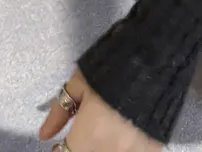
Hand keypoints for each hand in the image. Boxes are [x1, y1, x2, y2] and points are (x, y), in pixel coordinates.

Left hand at [39, 68, 163, 150]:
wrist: (157, 58)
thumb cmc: (111, 68)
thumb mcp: (80, 83)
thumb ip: (60, 112)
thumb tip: (44, 134)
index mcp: (88, 139)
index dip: (63, 149)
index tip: (63, 143)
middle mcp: (110, 151)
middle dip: (84, 147)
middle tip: (89, 132)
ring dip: (105, 147)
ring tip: (107, 131)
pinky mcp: (153, 148)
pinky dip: (125, 148)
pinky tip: (126, 133)